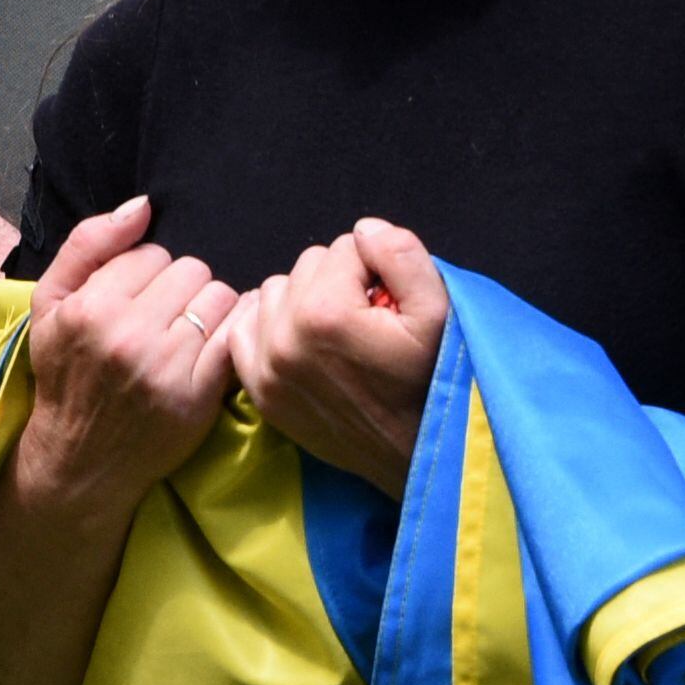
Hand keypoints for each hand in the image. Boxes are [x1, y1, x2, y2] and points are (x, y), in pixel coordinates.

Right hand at [6, 194, 242, 514]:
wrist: (79, 461)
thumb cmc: (65, 375)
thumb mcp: (50, 305)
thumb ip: (88, 245)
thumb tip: (143, 205)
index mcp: (89, 307)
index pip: (152, 253)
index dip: (147, 274)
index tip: (135, 301)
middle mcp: (126, 335)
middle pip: (191, 270)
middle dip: (181, 289)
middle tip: (163, 320)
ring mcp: (164, 367)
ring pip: (219, 297)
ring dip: (208, 311)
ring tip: (185, 336)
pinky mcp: (197, 396)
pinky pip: (236, 336)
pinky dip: (231, 336)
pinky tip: (210, 349)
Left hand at [230, 218, 448, 491]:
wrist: (416, 453)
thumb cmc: (431, 379)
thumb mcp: (439, 309)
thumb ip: (401, 254)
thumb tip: (362, 230)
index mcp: (324, 313)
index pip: (345, 247)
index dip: (376, 268)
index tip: (390, 303)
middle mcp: (283, 338)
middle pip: (307, 266)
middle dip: (340, 281)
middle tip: (368, 318)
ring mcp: (265, 367)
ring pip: (276, 292)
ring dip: (306, 301)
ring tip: (339, 332)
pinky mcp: (259, 390)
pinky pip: (245, 329)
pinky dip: (269, 326)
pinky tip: (302, 341)